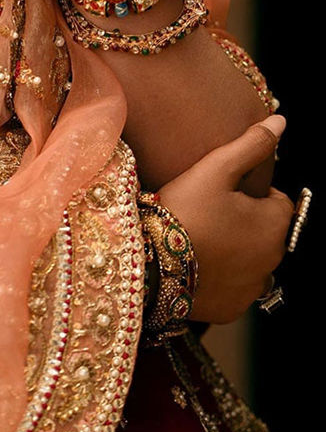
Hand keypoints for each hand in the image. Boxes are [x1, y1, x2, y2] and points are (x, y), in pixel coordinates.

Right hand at [158, 115, 293, 323]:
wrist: (151, 262)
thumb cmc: (184, 209)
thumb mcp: (215, 169)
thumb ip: (250, 145)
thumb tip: (280, 122)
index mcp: (275, 224)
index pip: (280, 202)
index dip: (251, 193)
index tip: (221, 191)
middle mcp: (273, 260)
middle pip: (266, 233)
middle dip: (245, 222)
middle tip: (206, 212)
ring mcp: (253, 289)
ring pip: (252, 262)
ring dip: (237, 252)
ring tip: (200, 239)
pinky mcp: (233, 309)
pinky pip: (234, 288)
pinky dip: (222, 278)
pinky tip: (196, 265)